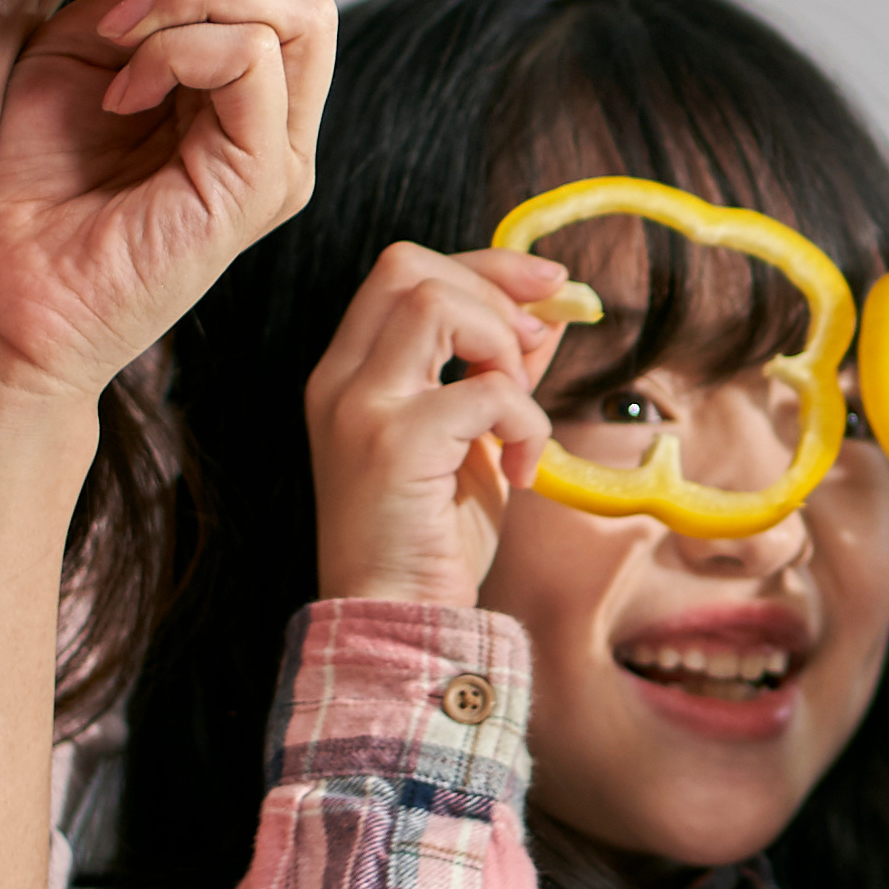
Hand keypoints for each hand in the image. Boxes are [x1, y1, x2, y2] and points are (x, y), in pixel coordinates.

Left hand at [0, 0, 338, 412]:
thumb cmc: (26, 188)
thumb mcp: (79, 45)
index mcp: (244, 76)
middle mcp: (280, 113)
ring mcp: (280, 152)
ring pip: (298, 8)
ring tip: (114, 30)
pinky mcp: (262, 185)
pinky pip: (254, 62)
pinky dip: (182, 46)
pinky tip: (121, 87)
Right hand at [303, 241, 584, 612]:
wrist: (397, 621)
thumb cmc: (432, 538)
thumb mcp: (472, 438)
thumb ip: (497, 371)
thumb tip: (547, 312)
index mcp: (349, 373)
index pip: (402, 271)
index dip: (483, 266)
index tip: (545, 287)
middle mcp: (341, 380)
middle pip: (410, 267)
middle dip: (493, 290)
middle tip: (534, 347)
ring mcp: (361, 407)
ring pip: (436, 304)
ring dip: (502, 346)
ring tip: (517, 413)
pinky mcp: (395, 443)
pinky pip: (487, 389)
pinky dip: (526, 423)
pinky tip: (521, 470)